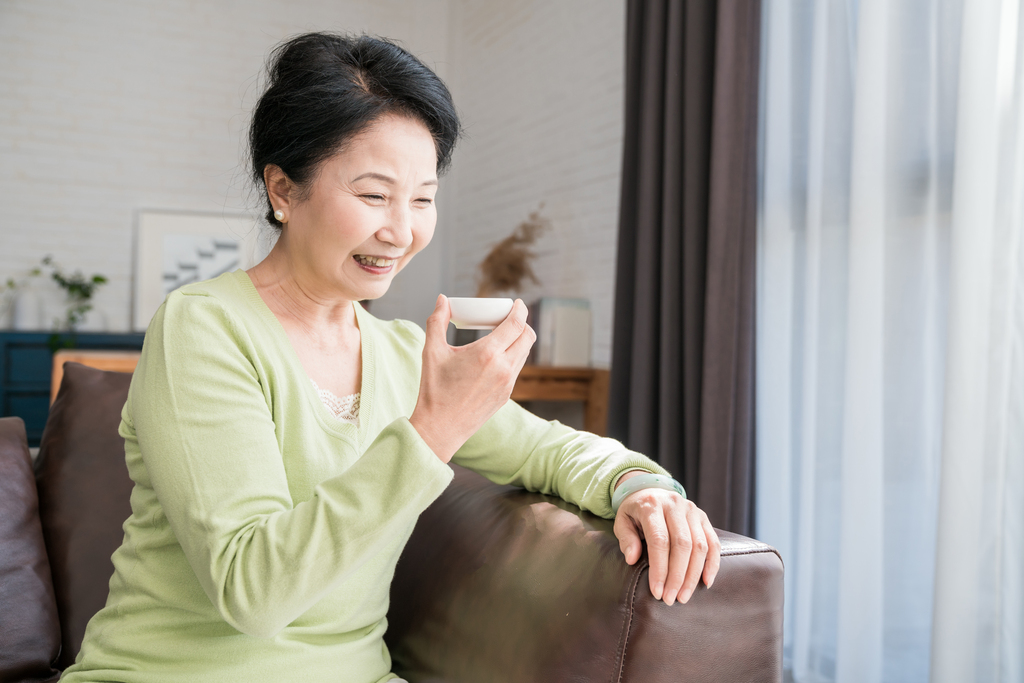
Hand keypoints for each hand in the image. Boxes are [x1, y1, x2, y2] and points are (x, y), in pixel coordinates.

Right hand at [410, 294, 535, 461]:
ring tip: (501, 335)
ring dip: (518, 340)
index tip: (518, 303)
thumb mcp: (432, 352)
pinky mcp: (506, 395)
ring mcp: (508, 384)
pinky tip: (496, 356)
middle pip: (528, 336)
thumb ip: (437, 321)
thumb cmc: (434, 390)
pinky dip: (512, 357)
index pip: (516, 324)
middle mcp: (503, 368)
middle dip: (523, 322)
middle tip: (509, 317)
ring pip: (524, 353)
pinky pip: (516, 369)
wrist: (440, 428)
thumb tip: (442, 300)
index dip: (520, 309)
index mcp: (487, 353)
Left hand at [613, 484, 720, 605]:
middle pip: (682, 545)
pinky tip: (706, 582)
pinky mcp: (703, 517)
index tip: (656, 591)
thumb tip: (632, 559)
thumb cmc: (633, 512)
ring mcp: (692, 510)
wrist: (649, 490)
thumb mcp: (622, 521)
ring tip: (684, 596)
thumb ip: (626, 539)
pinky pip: (713, 542)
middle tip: (671, 599)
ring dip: (693, 575)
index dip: (659, 568)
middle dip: (677, 576)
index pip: (659, 540)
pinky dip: (712, 564)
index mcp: (652, 505)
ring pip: (700, 546)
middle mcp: (675, 505)